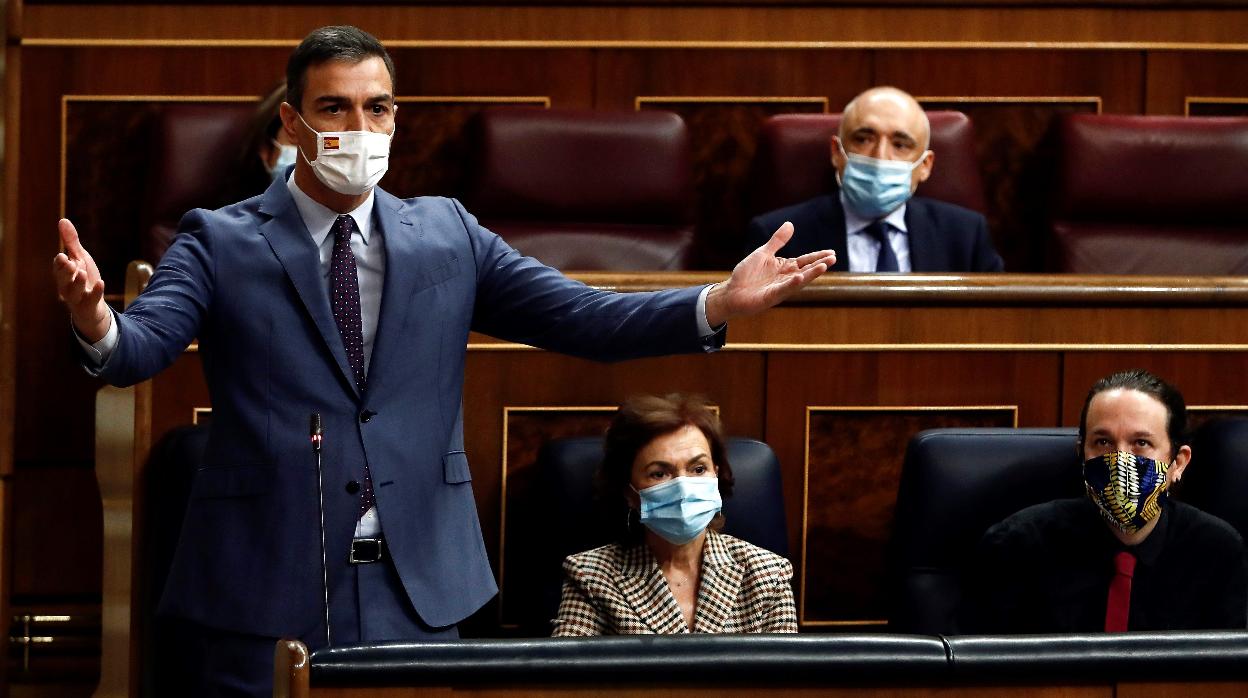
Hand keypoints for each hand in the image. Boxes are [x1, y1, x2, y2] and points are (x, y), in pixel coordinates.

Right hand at [52, 218, 110, 342]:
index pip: (58, 268)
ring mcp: (77, 297)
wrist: (92, 305)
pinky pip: (91, 300)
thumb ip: (71, 241)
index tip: (63, 255)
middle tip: (68, 262)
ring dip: (77, 282)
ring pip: (73, 292)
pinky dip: (95, 292)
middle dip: (65, 271)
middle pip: (63, 280)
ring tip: (81, 272)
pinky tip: (101, 282)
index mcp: (63, 274)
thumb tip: (63, 220)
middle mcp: (67, 286)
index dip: (60, 263)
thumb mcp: (79, 258)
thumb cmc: (83, 278)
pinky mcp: (89, 305)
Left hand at [705, 221, 834, 326]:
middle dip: (819, 264)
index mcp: (785, 267)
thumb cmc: (747, 274)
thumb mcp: (763, 253)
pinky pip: (783, 290)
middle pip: (806, 270)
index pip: (805, 261)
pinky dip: (791, 284)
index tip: (832, 252)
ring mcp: (780, 288)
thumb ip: (777, 241)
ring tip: (824, 267)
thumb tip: (790, 224)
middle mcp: (786, 278)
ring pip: (799, 281)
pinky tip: (799, 278)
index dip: (818, 257)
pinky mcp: (771, 297)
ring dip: (811, 274)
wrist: (732, 292)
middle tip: (833, 258)